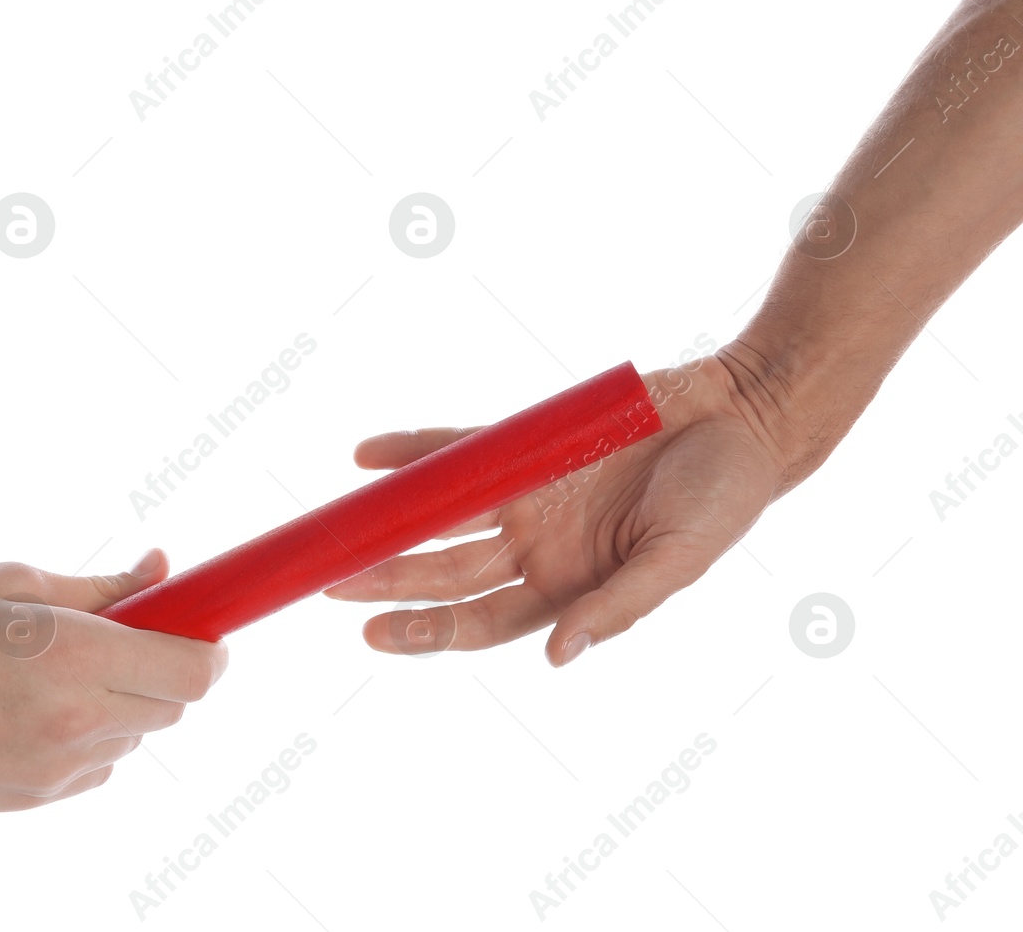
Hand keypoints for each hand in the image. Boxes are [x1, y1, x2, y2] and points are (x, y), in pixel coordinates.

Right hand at [0, 552, 226, 811]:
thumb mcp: (14, 583)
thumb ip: (104, 587)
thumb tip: (163, 568)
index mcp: (76, 656)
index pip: (194, 672)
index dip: (212, 651)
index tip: (204, 632)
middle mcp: (75, 723)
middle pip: (172, 708)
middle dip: (162, 671)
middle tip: (122, 640)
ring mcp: (54, 772)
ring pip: (133, 739)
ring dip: (122, 705)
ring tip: (52, 673)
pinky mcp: (31, 802)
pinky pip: (93, 768)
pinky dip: (86, 738)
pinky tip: (29, 711)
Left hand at [325, 352, 790, 665]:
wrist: (741, 417)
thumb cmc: (722, 501)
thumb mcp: (678, 562)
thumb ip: (619, 607)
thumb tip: (560, 657)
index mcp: (568, 586)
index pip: (481, 620)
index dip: (427, 633)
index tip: (375, 635)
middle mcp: (535, 545)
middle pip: (447, 572)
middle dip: (391, 581)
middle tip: (331, 586)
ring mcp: (526, 492)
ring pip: (443, 515)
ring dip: (390, 523)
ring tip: (335, 532)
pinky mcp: (527, 441)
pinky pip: (458, 447)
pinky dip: (414, 449)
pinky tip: (367, 455)